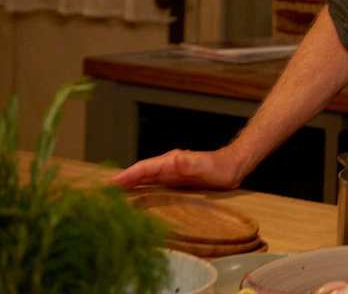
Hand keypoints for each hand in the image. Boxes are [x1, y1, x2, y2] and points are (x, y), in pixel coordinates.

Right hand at [109, 146, 246, 190]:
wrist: (233, 167)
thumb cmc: (220, 167)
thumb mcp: (205, 165)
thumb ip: (191, 163)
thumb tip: (176, 160)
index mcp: (170, 162)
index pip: (142, 168)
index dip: (125, 176)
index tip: (109, 185)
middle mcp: (166, 167)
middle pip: (138, 175)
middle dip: (120, 183)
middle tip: (100, 195)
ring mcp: (169, 175)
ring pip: (142, 181)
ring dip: (127, 189)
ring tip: (110, 200)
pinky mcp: (173, 183)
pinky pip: (151, 187)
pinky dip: (139, 192)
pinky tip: (133, 202)